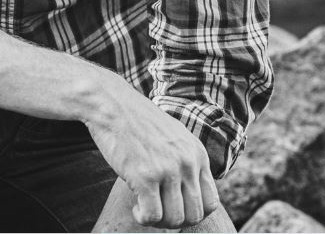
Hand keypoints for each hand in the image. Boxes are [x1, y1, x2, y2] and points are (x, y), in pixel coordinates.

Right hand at [85, 71, 219, 228]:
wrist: (113, 104)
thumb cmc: (139, 122)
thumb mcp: (175, 137)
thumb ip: (187, 162)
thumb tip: (189, 196)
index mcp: (197, 153)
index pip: (211, 202)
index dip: (193, 212)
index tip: (175, 208)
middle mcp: (187, 162)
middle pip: (194, 215)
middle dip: (176, 221)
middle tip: (158, 210)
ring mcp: (167, 169)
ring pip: (175, 220)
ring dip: (158, 221)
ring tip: (145, 207)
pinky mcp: (145, 176)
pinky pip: (153, 216)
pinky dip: (144, 218)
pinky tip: (136, 206)